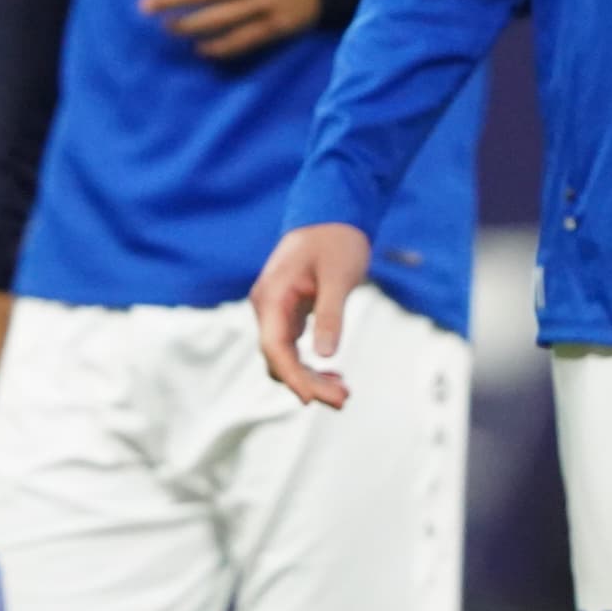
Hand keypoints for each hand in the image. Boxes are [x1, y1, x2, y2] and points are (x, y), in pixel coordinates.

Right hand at [250, 223, 374, 410]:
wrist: (333, 211)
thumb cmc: (336, 240)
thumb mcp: (339, 277)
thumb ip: (330, 315)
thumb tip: (326, 355)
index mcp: (272, 296)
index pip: (275, 348)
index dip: (294, 377)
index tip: (315, 399)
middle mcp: (267, 306)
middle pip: (278, 358)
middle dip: (307, 382)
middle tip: (344, 399)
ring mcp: (276, 310)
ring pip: (284, 356)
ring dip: (309, 377)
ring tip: (343, 393)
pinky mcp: (289, 311)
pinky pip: (292, 346)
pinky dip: (311, 363)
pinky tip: (333, 374)